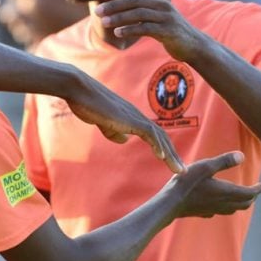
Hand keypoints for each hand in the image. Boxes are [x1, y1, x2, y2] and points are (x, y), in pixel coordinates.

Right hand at [65, 74, 185, 172]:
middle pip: (161, 136)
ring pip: (159, 136)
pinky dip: (157, 145)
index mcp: (131, 117)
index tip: (170, 162)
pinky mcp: (128, 118)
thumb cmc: (87, 103)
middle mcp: (136, 116)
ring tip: (179, 170)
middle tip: (181, 171)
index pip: (153, 134)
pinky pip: (148, 132)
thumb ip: (114, 130)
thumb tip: (125, 140)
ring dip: (170, 154)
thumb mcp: (102, 121)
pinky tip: (162, 157)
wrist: (79, 89)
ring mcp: (133, 116)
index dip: (163, 148)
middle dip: (173, 154)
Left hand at [96, 0, 203, 61]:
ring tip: (104, 22)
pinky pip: (146, 28)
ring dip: (119, 18)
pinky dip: (130, 30)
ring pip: (138, 13)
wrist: (191, 43)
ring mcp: (166, 16)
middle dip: (114, 5)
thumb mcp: (153, 9)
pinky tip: (118, 33)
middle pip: (134, 0)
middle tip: (98, 11)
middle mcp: (161, 3)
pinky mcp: (168, 30)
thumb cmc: (167, 25)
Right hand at [170, 151, 260, 217]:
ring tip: (240, 196)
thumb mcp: (205, 166)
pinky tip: (219, 203)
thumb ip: (224, 161)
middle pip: (244, 204)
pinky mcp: (204, 213)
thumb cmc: (188, 182)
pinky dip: (226, 206)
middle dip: (251, 197)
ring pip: (233, 209)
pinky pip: (220, 211)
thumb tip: (242, 156)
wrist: (171, 203)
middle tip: (254, 190)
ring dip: (240, 203)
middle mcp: (223, 203)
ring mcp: (213, 209)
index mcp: (227, 192)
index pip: (249, 193)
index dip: (257, 189)